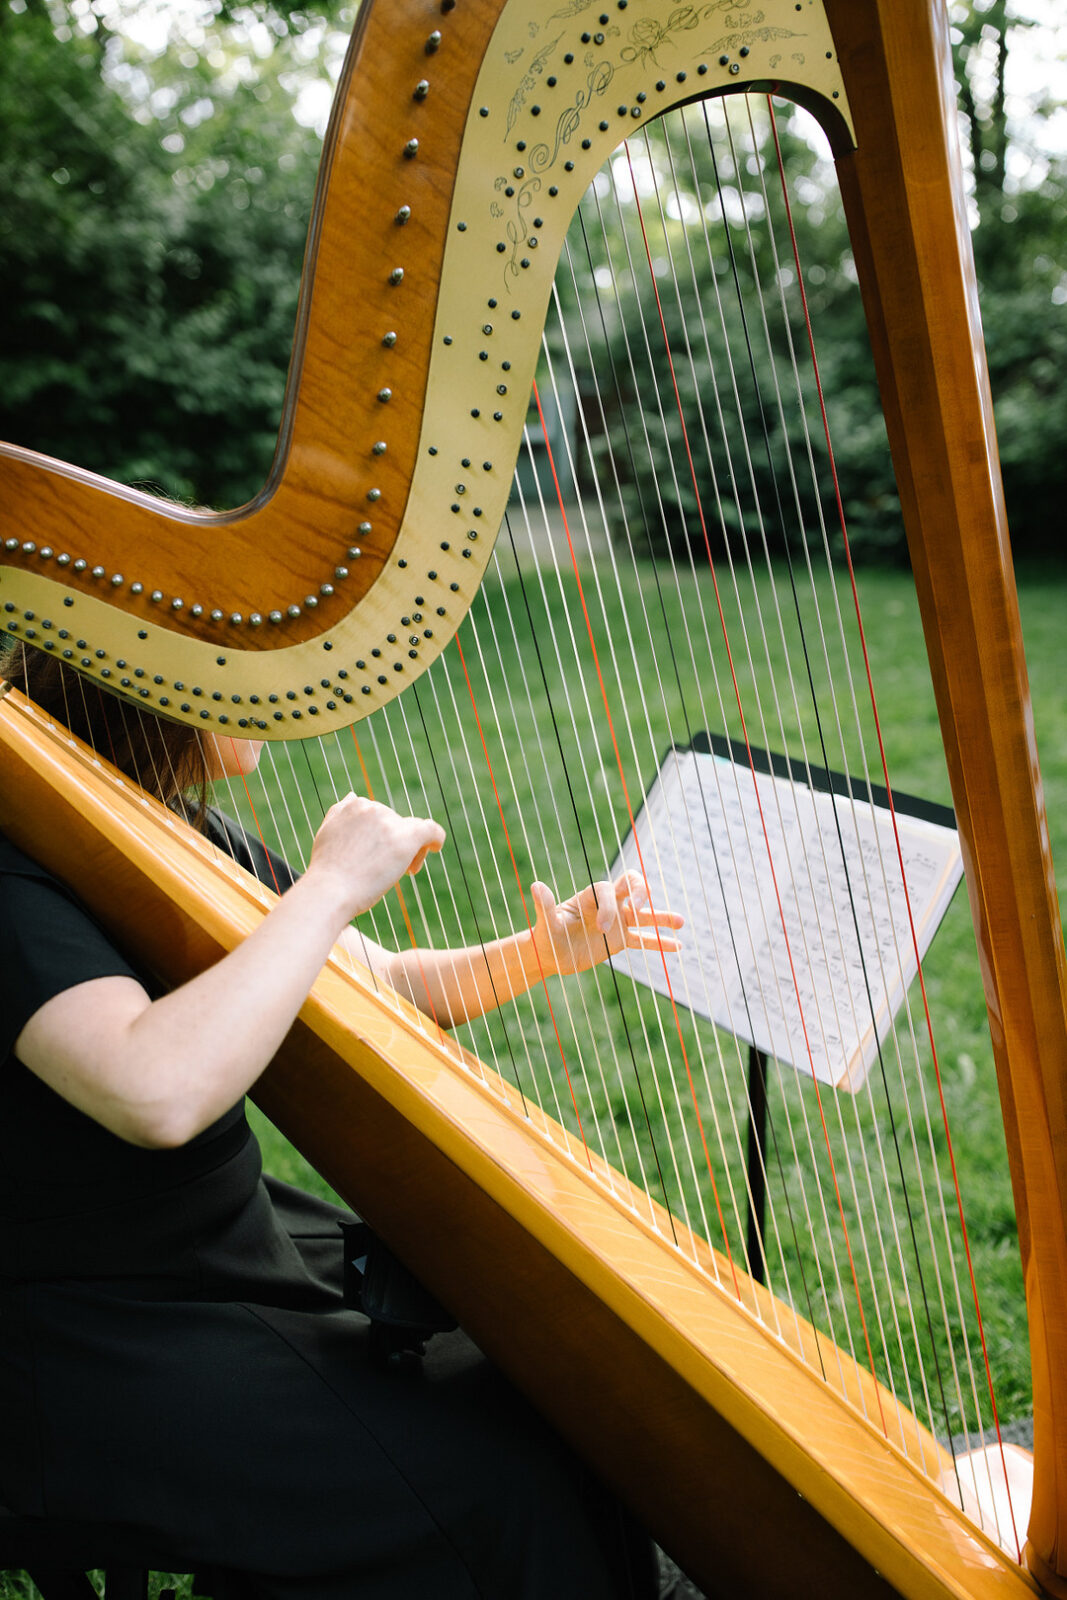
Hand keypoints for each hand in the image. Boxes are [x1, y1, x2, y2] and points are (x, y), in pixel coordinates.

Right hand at [306, 793, 444, 921]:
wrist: (330, 890)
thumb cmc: (327, 871)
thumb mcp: (327, 833)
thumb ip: (340, 813)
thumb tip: (353, 796)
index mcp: (354, 805)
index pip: (379, 815)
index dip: (381, 836)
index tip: (377, 856)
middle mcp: (373, 808)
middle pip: (396, 824)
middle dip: (394, 846)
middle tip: (388, 873)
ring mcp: (389, 822)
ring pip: (411, 832)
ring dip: (410, 850)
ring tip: (402, 873)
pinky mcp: (407, 837)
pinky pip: (430, 830)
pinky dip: (435, 838)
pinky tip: (436, 848)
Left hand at [529, 870, 682, 978]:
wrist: (550, 956)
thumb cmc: (545, 938)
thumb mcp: (545, 925)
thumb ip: (544, 906)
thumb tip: (535, 885)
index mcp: (589, 897)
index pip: (608, 892)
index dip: (609, 907)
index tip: (601, 928)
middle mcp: (606, 905)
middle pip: (631, 886)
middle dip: (641, 892)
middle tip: (641, 909)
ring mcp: (616, 922)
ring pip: (644, 915)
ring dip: (662, 917)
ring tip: (681, 922)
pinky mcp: (620, 941)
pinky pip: (643, 940)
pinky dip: (660, 943)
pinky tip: (678, 947)